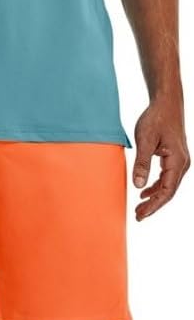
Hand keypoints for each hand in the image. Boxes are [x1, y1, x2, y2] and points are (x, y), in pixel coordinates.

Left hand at [132, 95, 190, 220]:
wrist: (166, 103)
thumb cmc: (156, 118)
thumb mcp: (145, 140)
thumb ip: (141, 164)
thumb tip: (138, 186)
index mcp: (177, 161)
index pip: (166, 191)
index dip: (154, 205)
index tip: (141, 215)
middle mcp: (182, 163)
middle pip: (168, 192)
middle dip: (153, 205)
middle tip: (137, 216)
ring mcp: (180, 161)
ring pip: (168, 186)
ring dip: (154, 198)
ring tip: (139, 208)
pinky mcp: (175, 158)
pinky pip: (167, 178)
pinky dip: (156, 187)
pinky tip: (144, 192)